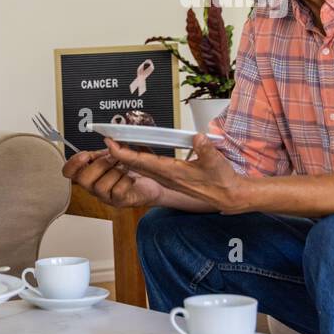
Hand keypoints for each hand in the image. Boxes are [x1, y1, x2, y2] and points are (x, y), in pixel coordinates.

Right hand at [62, 148, 164, 208]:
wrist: (156, 180)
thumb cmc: (136, 167)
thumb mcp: (123, 152)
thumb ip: (113, 147)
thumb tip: (109, 141)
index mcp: (91, 170)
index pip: (69, 172)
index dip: (73, 164)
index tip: (85, 155)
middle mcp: (95, 185)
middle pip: (82, 179)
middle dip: (100, 164)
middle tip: (114, 159)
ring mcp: (106, 195)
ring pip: (99, 186)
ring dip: (115, 172)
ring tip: (125, 168)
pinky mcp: (120, 201)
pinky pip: (117, 191)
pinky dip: (126, 181)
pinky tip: (131, 178)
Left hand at [102, 134, 247, 211]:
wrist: (226, 195)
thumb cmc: (221, 180)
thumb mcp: (216, 162)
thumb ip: (206, 149)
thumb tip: (197, 137)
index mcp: (172, 172)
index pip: (141, 162)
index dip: (124, 153)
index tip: (111, 144)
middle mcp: (165, 176)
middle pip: (136, 164)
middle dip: (119, 154)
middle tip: (107, 141)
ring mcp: (167, 178)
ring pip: (141, 167)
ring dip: (127, 157)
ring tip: (116, 145)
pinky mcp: (171, 178)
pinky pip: (149, 169)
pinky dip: (139, 161)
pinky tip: (136, 154)